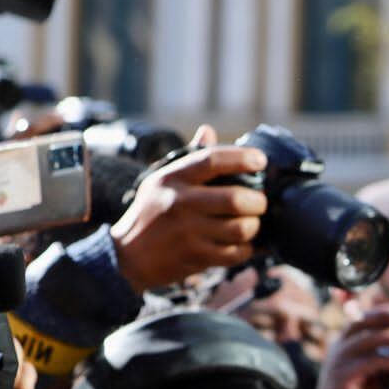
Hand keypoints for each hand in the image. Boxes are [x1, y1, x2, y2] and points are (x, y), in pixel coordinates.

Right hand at [110, 126, 268, 293]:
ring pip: (241, 228)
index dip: (241, 158)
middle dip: (258, 202)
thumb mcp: (162, 180)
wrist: (127, 255)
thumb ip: (189, 159)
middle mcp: (180, 202)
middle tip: (260, 202)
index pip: (212, 160)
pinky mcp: (195, 256)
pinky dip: (245, 249)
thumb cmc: (151, 212)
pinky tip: (241, 244)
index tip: (260, 161)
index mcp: (173, 178)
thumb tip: (208, 131)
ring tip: (250, 224)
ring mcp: (188, 232)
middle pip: (236, 199)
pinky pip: (236, 253)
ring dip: (254, 227)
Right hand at [315, 302, 388, 388]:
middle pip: (361, 320)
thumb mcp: (372, 369)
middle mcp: (339, 348)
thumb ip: (384, 353)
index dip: (381, 312)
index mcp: (344, 343)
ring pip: (370, 338)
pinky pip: (373, 361)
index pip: (360, 318)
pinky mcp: (343, 376)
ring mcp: (339, 361)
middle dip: (386, 315)